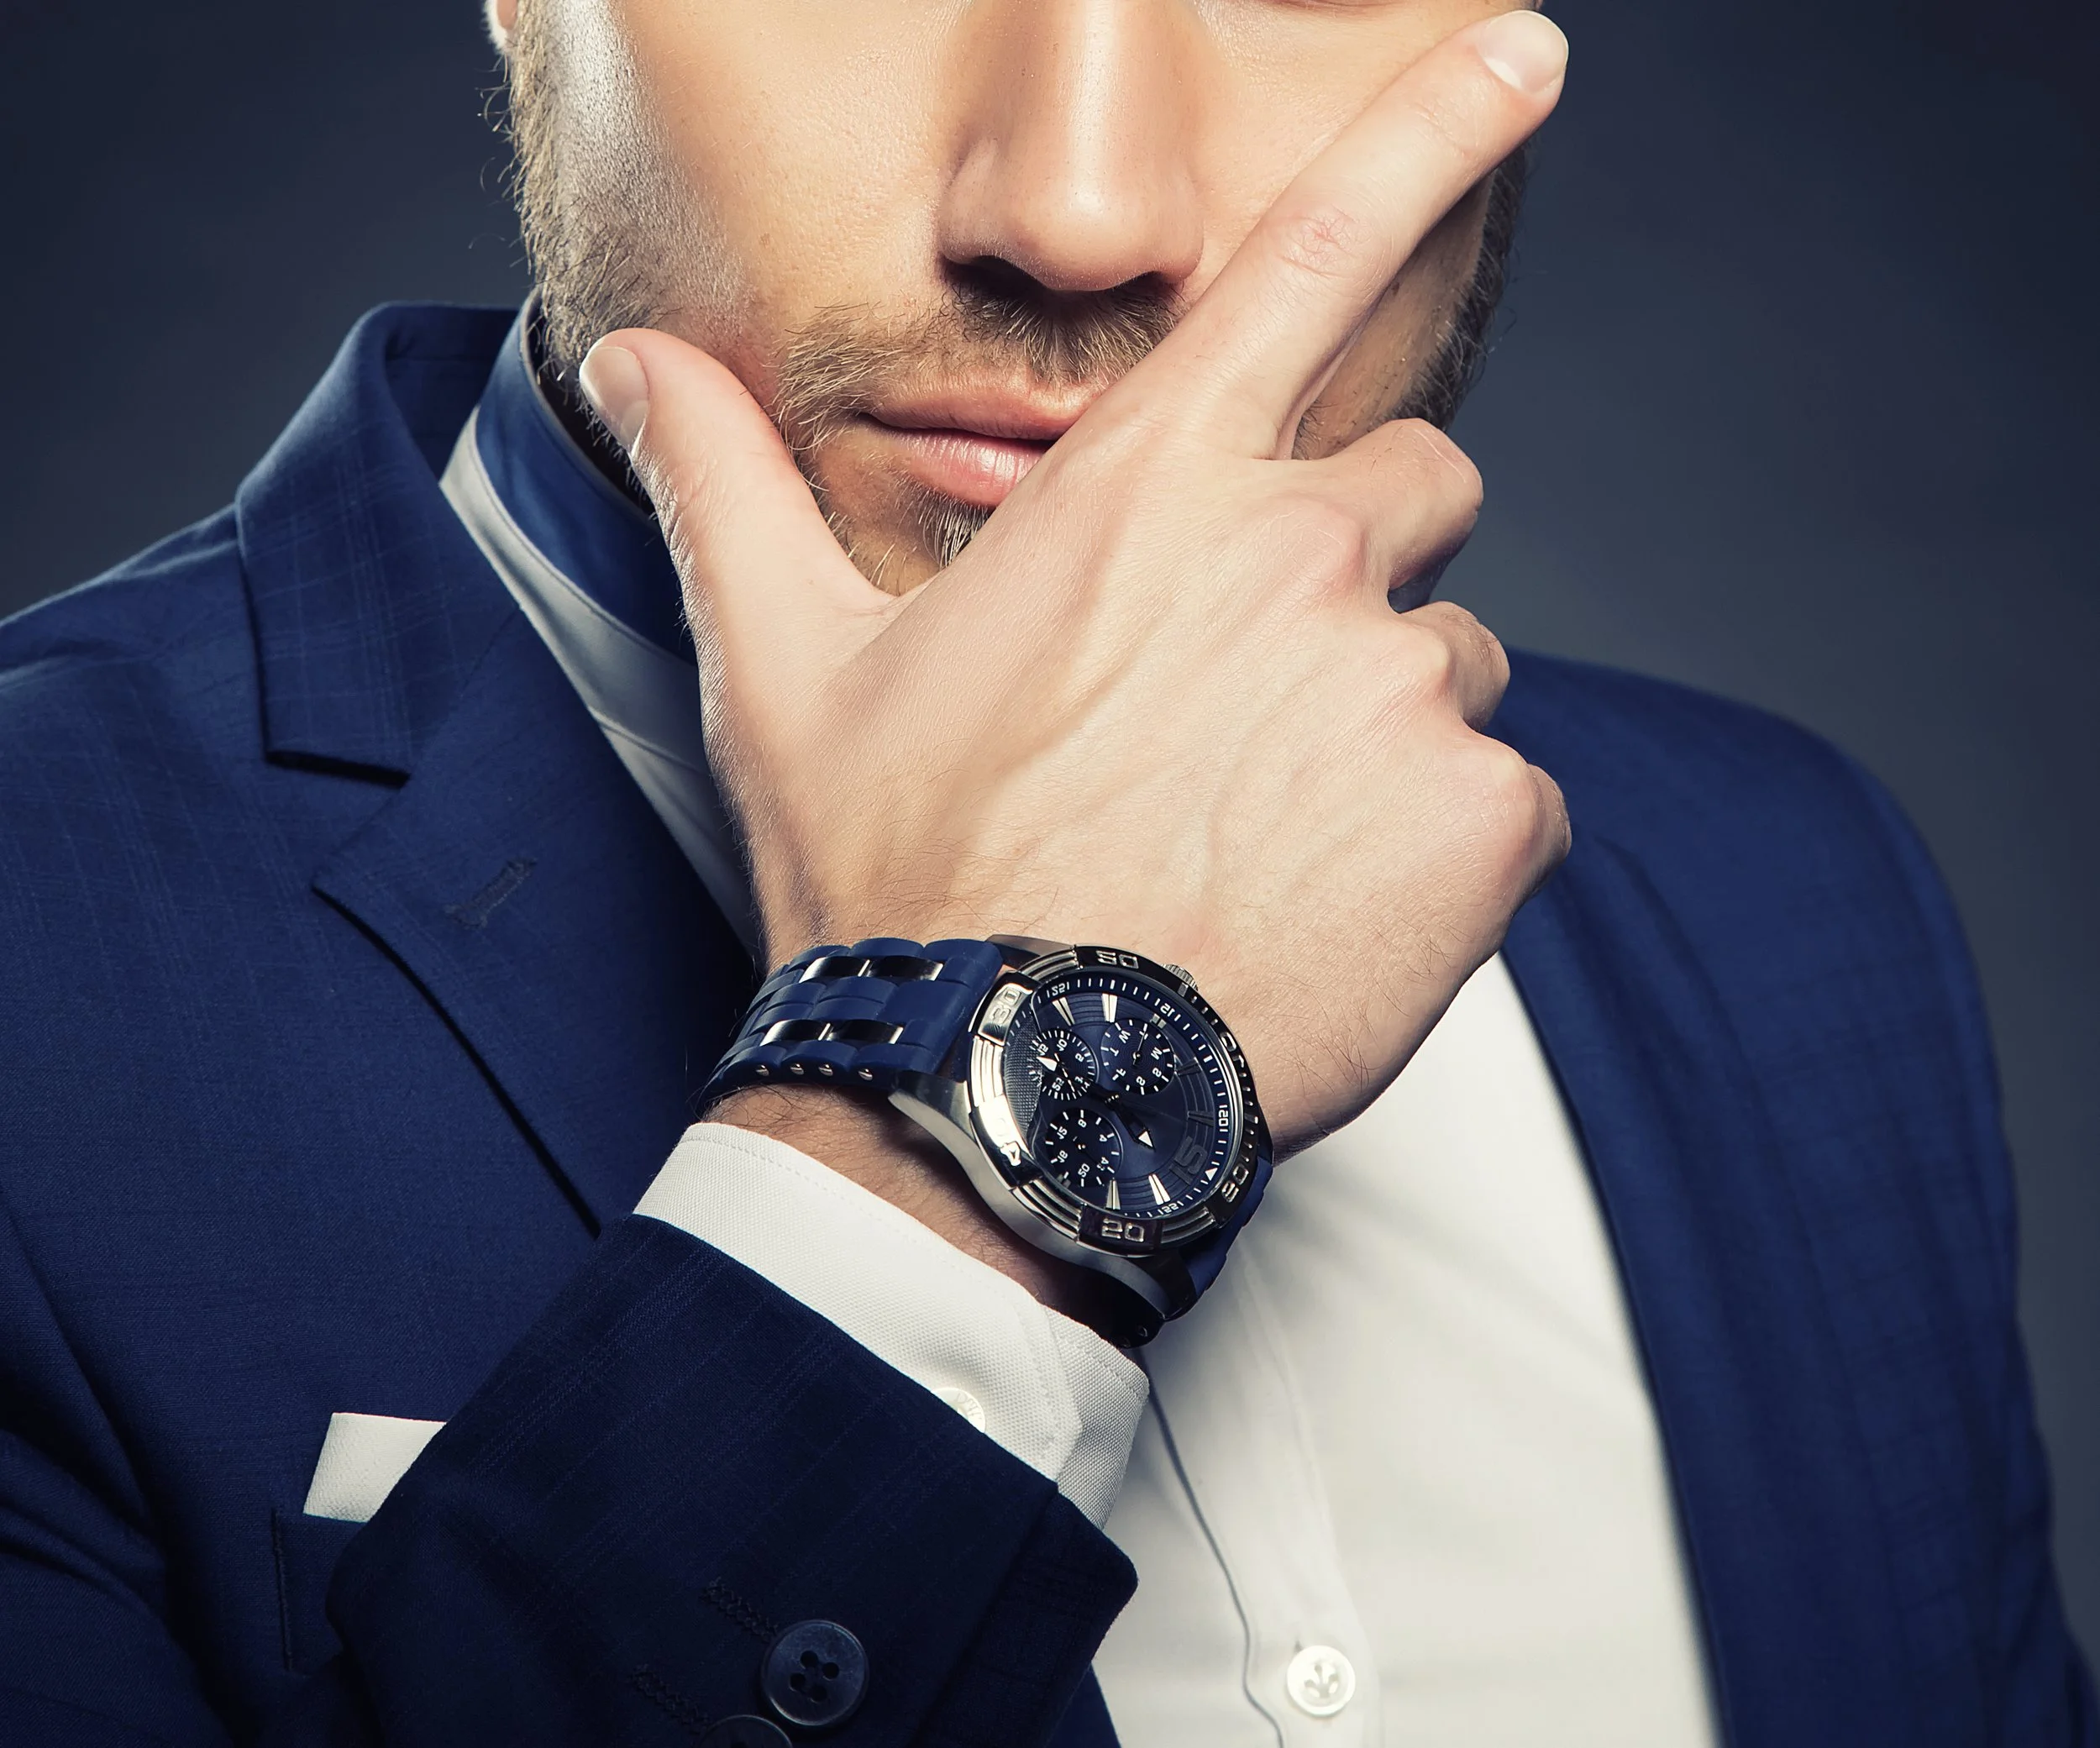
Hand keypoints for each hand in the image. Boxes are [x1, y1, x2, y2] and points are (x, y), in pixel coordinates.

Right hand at [586, 12, 1571, 1158]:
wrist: (997, 1088)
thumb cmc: (896, 876)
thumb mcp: (785, 668)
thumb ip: (724, 482)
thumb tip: (634, 361)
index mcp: (1150, 490)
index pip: (1309, 251)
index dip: (1431, 125)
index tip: (1529, 53)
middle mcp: (1301, 552)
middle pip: (1416, 487)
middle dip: (1358, 563)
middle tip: (1245, 703)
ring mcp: (1402, 682)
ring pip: (1460, 660)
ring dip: (1386, 725)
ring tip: (1260, 835)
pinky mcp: (1481, 820)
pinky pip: (1511, 797)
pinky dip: (1445, 849)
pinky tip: (1328, 910)